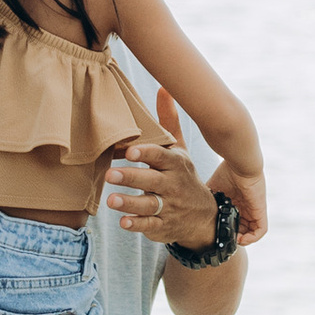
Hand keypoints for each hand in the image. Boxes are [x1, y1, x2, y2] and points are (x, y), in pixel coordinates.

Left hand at [104, 122, 220, 251]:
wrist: (204, 217)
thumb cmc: (184, 177)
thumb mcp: (180, 151)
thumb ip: (169, 122)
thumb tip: (164, 88)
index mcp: (176, 164)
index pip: (162, 156)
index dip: (146, 153)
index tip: (130, 151)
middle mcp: (174, 185)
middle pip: (152, 180)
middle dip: (131, 177)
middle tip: (110, 174)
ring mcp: (169, 207)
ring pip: (149, 204)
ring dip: (130, 202)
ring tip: (112, 200)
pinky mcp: (162, 226)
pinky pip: (150, 225)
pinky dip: (137, 224)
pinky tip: (123, 221)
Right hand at [207, 154, 269, 246]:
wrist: (239, 164)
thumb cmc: (227, 172)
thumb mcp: (214, 189)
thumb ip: (207, 200)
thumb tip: (195, 208)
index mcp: (237, 203)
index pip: (235, 222)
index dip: (228, 230)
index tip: (219, 233)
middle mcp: (247, 208)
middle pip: (243, 229)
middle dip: (235, 237)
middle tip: (225, 238)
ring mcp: (254, 210)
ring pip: (252, 232)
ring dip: (243, 240)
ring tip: (233, 240)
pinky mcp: (260, 211)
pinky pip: (261, 230)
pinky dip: (252, 238)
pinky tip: (241, 239)